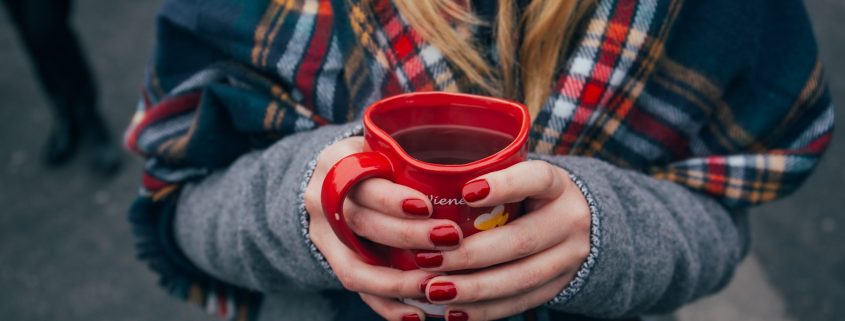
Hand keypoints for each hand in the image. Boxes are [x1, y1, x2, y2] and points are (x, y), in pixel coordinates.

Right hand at [304, 137, 464, 320]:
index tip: (428, 206)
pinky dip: (386, 305)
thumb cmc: (377, 160)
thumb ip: (413, 156)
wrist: (334, 180)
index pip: (361, 181)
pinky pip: (357, 290)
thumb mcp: (385, 146)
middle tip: (450, 239)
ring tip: (433, 286)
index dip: (392, 199)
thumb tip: (479, 172)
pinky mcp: (332, 262)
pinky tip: (416, 314)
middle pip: (361, 224)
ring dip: (396, 282)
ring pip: (354, 267)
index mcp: (337, 162)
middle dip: (406, 236)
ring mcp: (322, 235)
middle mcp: (322, 199)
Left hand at [418, 160, 591, 320]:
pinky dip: (484, 310)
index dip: (505, 185)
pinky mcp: (558, 287)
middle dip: (470, 254)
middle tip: (427, 259)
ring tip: (434, 290)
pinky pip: (520, 302)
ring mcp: (568, 258)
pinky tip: (453, 312)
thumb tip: (426, 185)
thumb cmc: (530, 196)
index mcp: (557, 185)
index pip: (537, 179)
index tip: (466, 192)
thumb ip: (487, 179)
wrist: (578, 226)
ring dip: (473, 288)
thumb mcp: (520, 178)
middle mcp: (569, 221)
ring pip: (521, 278)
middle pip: (521, 240)